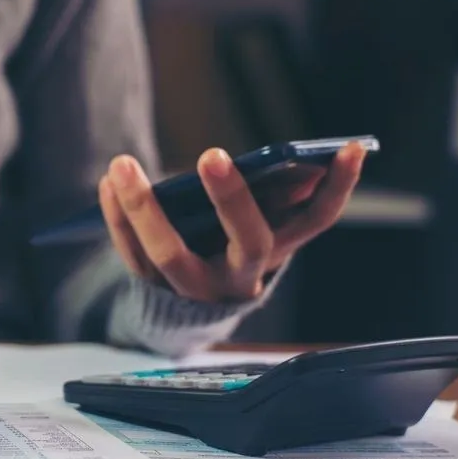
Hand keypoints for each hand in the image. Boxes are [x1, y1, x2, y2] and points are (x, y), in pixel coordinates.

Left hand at [99, 142, 365, 302]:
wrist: (184, 311)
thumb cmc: (223, 243)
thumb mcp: (253, 223)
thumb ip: (272, 197)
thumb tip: (296, 166)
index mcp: (276, 253)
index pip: (317, 220)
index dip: (338, 186)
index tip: (351, 147)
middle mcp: (242, 276)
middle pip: (246, 242)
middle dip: (233, 199)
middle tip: (212, 154)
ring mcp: (196, 289)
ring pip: (170, 254)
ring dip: (144, 207)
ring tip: (122, 164)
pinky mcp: (154, 290)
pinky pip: (132, 255)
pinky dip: (117, 218)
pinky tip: (106, 185)